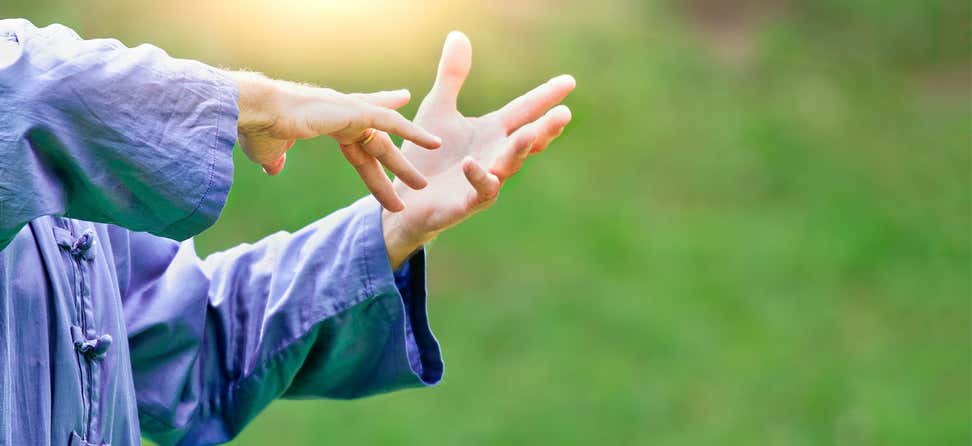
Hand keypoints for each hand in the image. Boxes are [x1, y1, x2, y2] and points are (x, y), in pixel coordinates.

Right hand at [229, 71, 442, 210]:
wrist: (256, 112)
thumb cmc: (258, 129)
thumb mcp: (270, 151)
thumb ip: (277, 158)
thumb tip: (273, 168)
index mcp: (324, 121)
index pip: (356, 134)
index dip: (373, 140)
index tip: (386, 143)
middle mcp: (341, 114)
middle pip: (376, 145)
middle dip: (394, 163)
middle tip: (415, 178)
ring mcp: (350, 111)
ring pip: (387, 140)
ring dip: (405, 163)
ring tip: (423, 183)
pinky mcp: (356, 111)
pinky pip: (393, 123)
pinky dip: (414, 133)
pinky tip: (434, 143)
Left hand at [382, 32, 574, 266]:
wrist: (406, 199)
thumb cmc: (427, 156)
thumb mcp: (437, 108)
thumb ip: (452, 76)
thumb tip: (459, 36)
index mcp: (493, 133)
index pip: (524, 111)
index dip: (545, 97)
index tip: (569, 81)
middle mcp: (495, 156)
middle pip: (527, 140)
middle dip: (546, 128)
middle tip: (564, 114)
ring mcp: (485, 180)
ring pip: (509, 165)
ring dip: (520, 150)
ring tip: (532, 134)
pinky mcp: (467, 202)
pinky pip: (479, 190)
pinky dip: (478, 177)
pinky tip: (474, 163)